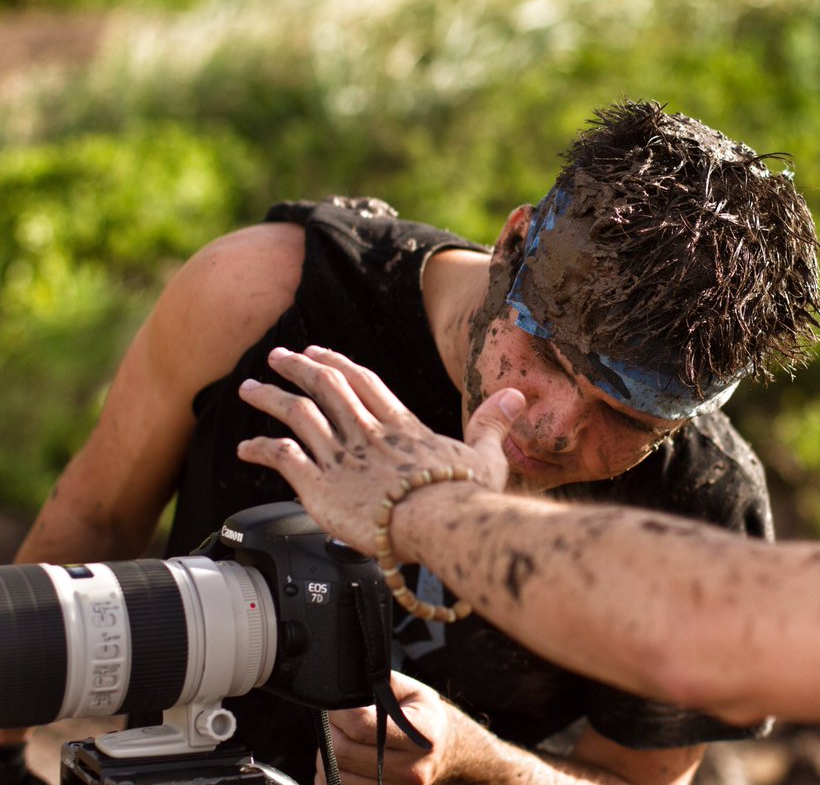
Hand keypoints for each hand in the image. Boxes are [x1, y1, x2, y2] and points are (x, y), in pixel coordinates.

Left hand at [236, 346, 523, 556]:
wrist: (443, 524)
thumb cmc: (466, 497)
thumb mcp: (488, 455)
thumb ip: (493, 424)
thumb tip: (515, 396)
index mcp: (401, 426)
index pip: (364, 383)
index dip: (339, 364)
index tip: (320, 352)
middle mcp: (367, 434)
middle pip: (326, 387)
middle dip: (298, 367)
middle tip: (278, 356)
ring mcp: (342, 458)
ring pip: (298, 414)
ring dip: (271, 398)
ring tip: (250, 389)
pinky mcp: (321, 487)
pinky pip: (282, 458)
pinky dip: (261, 449)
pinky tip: (245, 448)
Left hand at [316, 671, 460, 784]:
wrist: (443, 752)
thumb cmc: (422, 717)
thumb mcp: (411, 692)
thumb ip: (379, 685)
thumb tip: (347, 682)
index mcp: (421, 735)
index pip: (361, 726)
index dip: (339, 712)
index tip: (334, 704)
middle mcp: (411, 770)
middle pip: (342, 752)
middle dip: (330, 732)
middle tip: (335, 720)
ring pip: (335, 775)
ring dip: (328, 755)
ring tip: (343, 739)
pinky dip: (332, 775)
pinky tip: (346, 761)